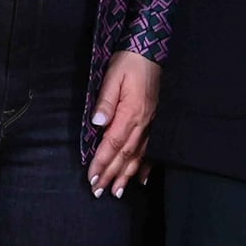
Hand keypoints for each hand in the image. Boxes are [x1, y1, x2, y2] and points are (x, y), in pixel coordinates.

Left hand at [89, 50, 160, 197]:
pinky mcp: (154, 122)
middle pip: (124, 155)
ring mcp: (150, 124)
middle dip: (111, 174)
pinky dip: (145, 166)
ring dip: (126, 176)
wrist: (149, 52)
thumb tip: (97, 123)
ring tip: (117, 192)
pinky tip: (141, 179)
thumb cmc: (128, 63)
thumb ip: (105, 101)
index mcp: (130, 113)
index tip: (91, 177)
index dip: (102, 162)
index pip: (112, 143)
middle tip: (98, 191)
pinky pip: (151, 149)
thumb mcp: (112, 76)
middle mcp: (143, 123)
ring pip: (138, 156)